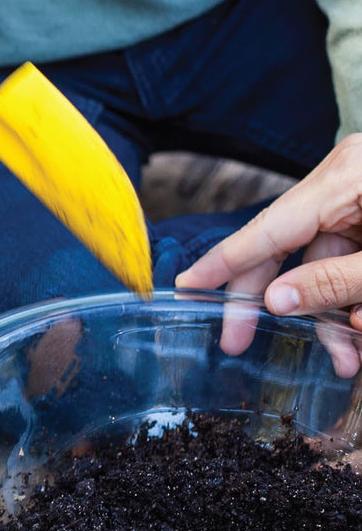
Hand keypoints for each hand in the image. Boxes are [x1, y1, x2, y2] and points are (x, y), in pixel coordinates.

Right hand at [178, 135, 361, 324]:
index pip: (268, 227)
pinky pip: (343, 254)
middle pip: (286, 245)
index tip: (186, 285)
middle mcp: (343, 180)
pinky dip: (346, 292)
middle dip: (273, 301)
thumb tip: (275, 301)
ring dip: (328, 310)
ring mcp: (356, 194)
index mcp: (346, 178)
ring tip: (343, 352)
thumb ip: (334, 280)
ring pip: (320, 260)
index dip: (223, 262)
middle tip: (238, 341)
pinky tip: (356, 323)